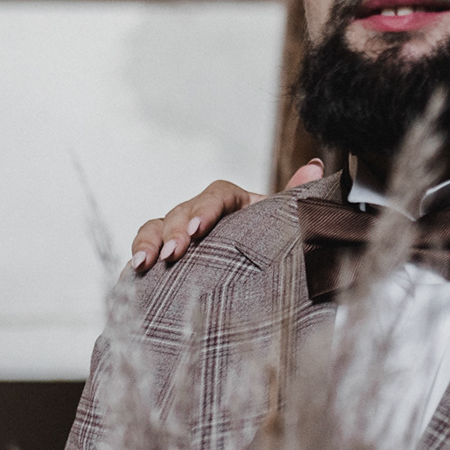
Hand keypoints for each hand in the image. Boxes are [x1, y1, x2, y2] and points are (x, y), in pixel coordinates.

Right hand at [130, 159, 322, 270]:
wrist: (262, 283)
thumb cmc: (275, 249)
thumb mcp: (287, 226)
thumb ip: (296, 200)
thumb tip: (315, 167)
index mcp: (236, 203)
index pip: (217, 195)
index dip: (206, 208)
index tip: (200, 228)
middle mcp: (205, 214)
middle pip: (182, 211)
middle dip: (174, 232)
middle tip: (173, 254)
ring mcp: (182, 235)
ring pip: (156, 227)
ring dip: (147, 243)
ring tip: (144, 266)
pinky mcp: (167, 256)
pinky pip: (145, 249)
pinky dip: (137, 257)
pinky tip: (133, 275)